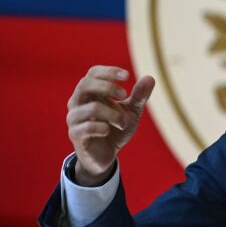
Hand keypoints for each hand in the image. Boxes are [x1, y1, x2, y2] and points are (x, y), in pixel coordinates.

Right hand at [66, 66, 154, 185]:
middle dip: (108, 87)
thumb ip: (139, 96)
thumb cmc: (115, 128)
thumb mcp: (131, 112)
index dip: (109, 71)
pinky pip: (87, 127)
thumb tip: (150, 77)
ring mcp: (74, 119)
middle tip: (124, 95)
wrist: (105, 155)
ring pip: (91, 108)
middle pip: (85, 84)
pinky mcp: (75, 135)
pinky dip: (103, 127)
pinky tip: (108, 131)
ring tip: (122, 122)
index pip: (93, 73)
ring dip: (113, 114)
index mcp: (90, 93)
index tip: (127, 76)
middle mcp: (78, 103)